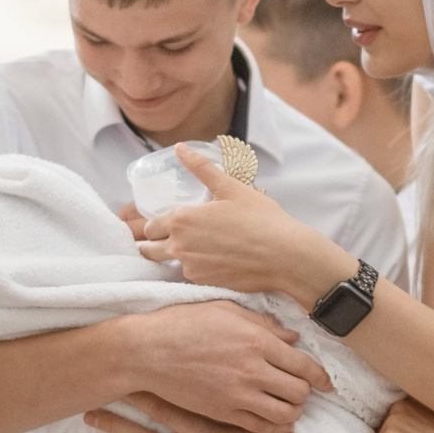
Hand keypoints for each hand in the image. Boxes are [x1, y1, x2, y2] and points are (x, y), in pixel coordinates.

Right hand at [131, 302, 331, 432]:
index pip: (304, 366)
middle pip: (300, 393)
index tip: (325, 382)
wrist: (147, 352)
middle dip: (306, 393)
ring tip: (288, 406)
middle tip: (301, 390)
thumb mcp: (226, 311)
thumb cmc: (183, 324)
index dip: (321, 377)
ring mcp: (237, 396)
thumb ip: (263, 324)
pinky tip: (271, 419)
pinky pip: (261, 428)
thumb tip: (293, 336)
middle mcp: (252, 371)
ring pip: (285, 415)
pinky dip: (273, 426)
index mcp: (257, 341)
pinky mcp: (223, 413)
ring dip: (292, 412)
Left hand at [133, 145, 357, 306]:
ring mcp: (190, 269)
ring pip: (168, 264)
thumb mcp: (230, 187)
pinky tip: (214, 259)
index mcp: (180, 220)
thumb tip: (180, 148)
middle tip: (176, 236)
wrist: (285, 256)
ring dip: (175, 256)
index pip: (149, 226)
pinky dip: (195, 268)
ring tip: (198, 247)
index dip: (157, 222)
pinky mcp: (203, 284)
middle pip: (148, 249)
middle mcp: (178, 247)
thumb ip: (200, 167)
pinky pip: (189, 276)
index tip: (170, 221)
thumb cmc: (260, 218)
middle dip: (156, 243)